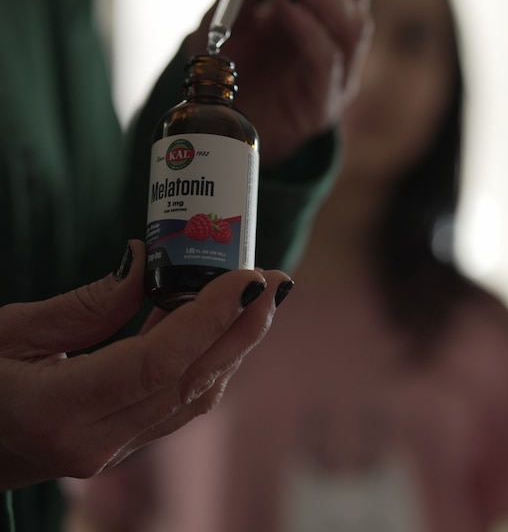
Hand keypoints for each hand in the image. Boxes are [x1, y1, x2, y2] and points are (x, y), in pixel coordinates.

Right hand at [0, 241, 292, 489]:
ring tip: (261, 296)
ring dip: (235, 344)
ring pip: (195, 397)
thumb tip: (147, 260)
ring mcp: (113, 452)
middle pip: (193, 383)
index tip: (248, 277)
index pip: (157, 363)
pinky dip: (209, 360)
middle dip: (244, 328)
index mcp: (57, 411)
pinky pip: (180, 403)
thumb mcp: (10, 331)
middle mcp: (94, 442)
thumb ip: (86, 304)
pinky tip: (222, 322)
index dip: (210, 318)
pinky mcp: (123, 446)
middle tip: (276, 280)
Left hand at [188, 0, 374, 169]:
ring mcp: (337, 76)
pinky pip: (327, 58)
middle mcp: (338, 46)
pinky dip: (308, 27)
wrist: (225, 133)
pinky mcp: (324, 103)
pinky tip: (284, 8)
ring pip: (354, 25)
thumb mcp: (227, 23)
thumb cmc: (230, 77)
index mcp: (322, 21)